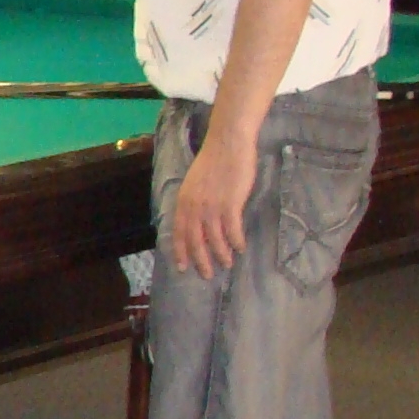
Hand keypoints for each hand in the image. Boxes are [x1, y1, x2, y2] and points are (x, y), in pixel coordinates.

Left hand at [170, 125, 259, 275]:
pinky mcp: (230, 204)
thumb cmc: (214, 161)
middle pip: (195, 240)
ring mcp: (212, 207)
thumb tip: (197, 220)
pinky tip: (240, 248)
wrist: (227, 144)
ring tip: (227, 263)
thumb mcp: (194, 183)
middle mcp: (194, 207)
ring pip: (214, 239)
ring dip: (221, 254)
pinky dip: (236, 241)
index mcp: (183, 201)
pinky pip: (232, 230)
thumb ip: (194, 201)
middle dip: (200, 260)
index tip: (183, 267)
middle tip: (207, 274)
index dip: (181, 251)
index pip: (178, 232)